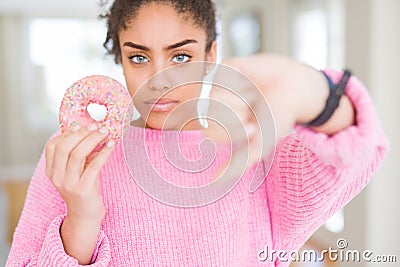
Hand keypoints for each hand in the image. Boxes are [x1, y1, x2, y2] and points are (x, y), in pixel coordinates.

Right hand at [45, 124, 114, 263]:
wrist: (85, 216)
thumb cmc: (83, 189)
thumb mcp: (77, 170)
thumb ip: (79, 154)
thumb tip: (92, 132)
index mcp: (52, 170)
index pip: (52, 146)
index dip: (66, 133)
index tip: (81, 125)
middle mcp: (57, 177)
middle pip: (65, 147)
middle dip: (82, 133)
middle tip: (97, 126)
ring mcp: (69, 184)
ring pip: (78, 154)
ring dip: (93, 140)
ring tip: (105, 132)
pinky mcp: (83, 189)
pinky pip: (94, 166)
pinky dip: (104, 152)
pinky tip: (111, 145)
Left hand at [206, 59, 278, 190]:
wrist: (297, 90)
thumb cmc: (278, 118)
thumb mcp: (258, 146)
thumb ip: (236, 165)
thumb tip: (213, 182)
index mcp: (223, 125)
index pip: (209, 133)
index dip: (233, 131)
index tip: (253, 127)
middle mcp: (218, 107)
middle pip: (209, 115)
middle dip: (235, 116)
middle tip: (252, 110)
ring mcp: (220, 87)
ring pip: (213, 97)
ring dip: (239, 98)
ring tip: (253, 94)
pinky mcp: (226, 68)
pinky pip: (220, 78)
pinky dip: (238, 83)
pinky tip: (250, 80)